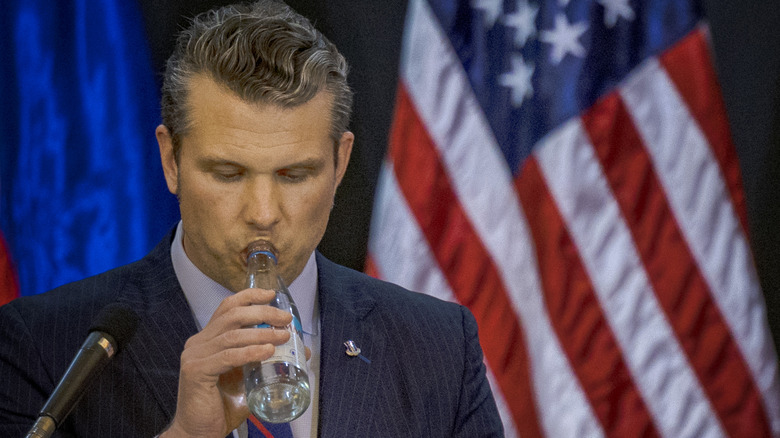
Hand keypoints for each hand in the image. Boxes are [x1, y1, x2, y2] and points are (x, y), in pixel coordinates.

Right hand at [160, 288, 292, 437]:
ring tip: (283, 336)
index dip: (249, 297)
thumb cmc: (223, 405)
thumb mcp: (249, 377)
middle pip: (232, 315)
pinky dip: (250, 352)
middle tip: (285, 319)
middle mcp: (198, 342)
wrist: (199, 433)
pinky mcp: (196, 371)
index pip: (227, 307)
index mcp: (208, 339)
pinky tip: (267, 352)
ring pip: (232, 335)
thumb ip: (267, 361)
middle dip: (262, 313)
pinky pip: (228, 356)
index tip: (271, 294)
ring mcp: (195, 356)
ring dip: (262, 333)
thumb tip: (301, 350)